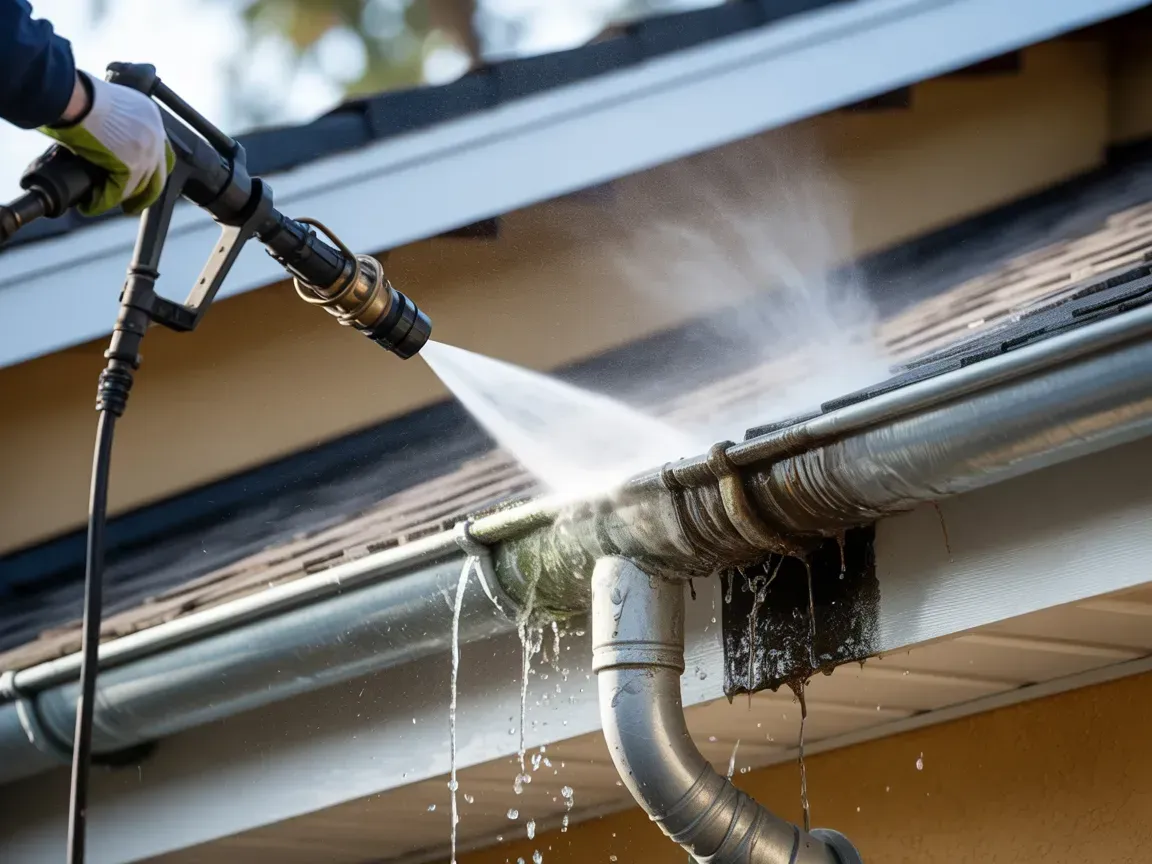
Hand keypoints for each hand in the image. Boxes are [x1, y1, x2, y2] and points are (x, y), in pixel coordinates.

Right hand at [39, 72, 173, 215]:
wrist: (74, 96)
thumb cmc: (77, 96)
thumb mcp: (107, 108)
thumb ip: (115, 126)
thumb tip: (104, 147)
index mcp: (150, 115)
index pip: (160, 150)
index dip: (150, 169)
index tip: (139, 180)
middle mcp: (155, 133)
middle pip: (158, 173)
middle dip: (144, 193)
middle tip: (130, 205)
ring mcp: (148, 151)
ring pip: (140, 186)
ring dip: (121, 198)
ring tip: (103, 202)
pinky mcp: (133, 165)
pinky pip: (120, 191)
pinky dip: (103, 200)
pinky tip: (91, 204)